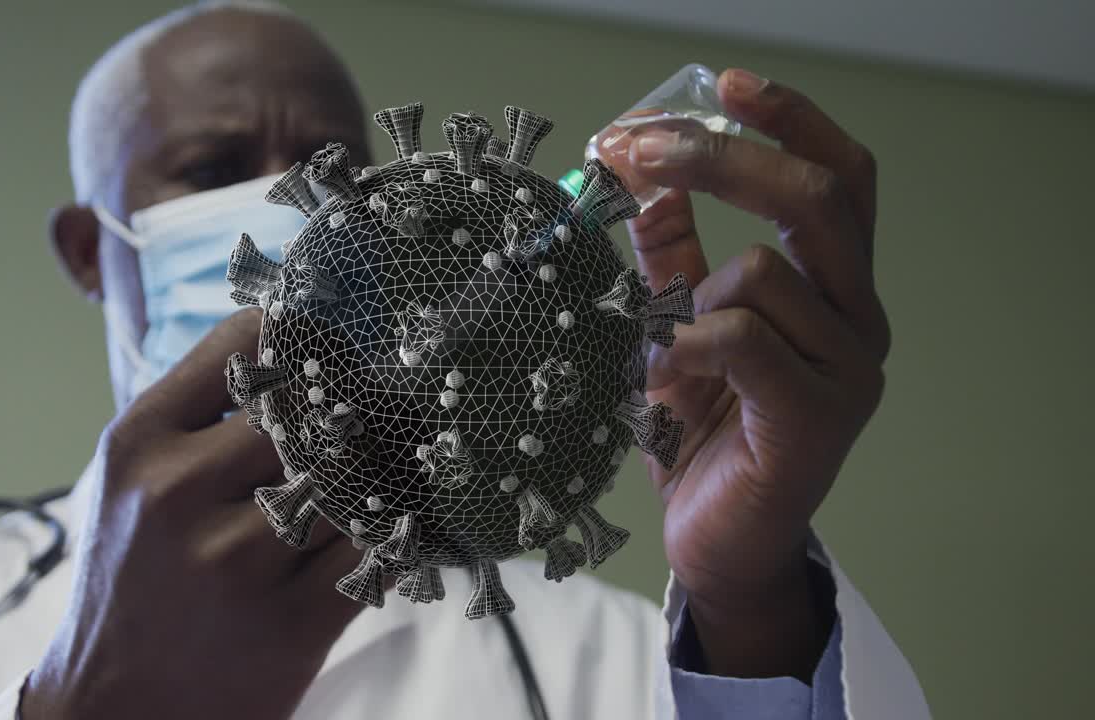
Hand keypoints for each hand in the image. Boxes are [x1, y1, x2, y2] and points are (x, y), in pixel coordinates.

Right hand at [21, 309, 364, 719]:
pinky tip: (384, 529)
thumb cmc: (133, 580)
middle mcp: (180, 493)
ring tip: (386, 472)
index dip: (312, 336)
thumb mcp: (131, 480)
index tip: (339, 350)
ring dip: (383, 472)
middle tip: (387, 407)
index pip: (251, 342)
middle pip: (315, 407)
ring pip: (356, 476)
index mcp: (140, 442)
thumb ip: (200, 415)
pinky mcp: (293, 622)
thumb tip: (298, 344)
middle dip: (358, 407)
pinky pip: (378, 548)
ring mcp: (237, 561)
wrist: (113, 711)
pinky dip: (394, 533)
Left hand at [625, 69, 888, 678]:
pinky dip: (681, 345)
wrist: (722, 546)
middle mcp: (859, 320)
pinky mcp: (817, 418)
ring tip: (657, 354)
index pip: (841, 177)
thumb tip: (650, 186)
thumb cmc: (706, 435)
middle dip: (721, 159)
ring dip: (684, 297)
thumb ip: (674, 261)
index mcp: (836, 289)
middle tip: (640, 153)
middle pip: (816, 197)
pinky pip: (743, 341)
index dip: (790, 121)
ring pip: (765, 270)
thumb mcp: (680, 330)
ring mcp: (848, 370)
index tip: (724, 84)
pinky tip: (657, 381)